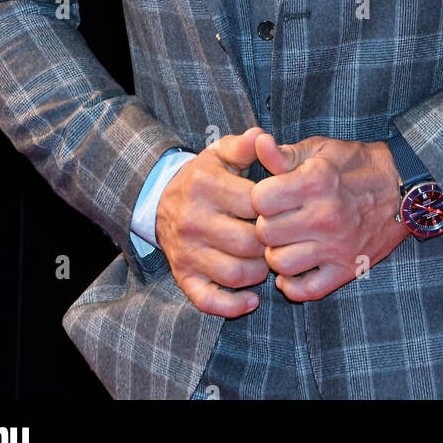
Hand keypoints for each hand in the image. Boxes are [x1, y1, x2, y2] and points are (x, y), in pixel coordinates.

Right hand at [154, 126, 270, 317]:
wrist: (159, 199)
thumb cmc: (202, 176)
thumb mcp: (219, 154)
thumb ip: (243, 145)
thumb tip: (261, 137)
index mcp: (205, 186)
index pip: (256, 204)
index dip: (276, 209)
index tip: (283, 209)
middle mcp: (193, 220)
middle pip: (249, 243)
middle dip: (271, 243)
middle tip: (278, 238)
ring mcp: (187, 252)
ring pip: (236, 274)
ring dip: (259, 272)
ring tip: (266, 259)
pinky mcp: (183, 276)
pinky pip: (209, 300)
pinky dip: (233, 305)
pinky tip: (252, 299)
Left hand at [250, 134, 408, 301]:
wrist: (403, 187)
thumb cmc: (357, 164)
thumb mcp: (321, 149)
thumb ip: (286, 153)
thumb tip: (258, 143)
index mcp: (316, 182)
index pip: (260, 200)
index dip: (259, 196)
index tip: (270, 195)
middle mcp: (325, 216)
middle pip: (266, 233)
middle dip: (265, 224)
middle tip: (276, 219)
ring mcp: (337, 247)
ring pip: (281, 264)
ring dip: (276, 254)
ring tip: (285, 241)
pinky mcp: (348, 269)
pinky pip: (308, 290)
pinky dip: (293, 285)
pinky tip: (292, 270)